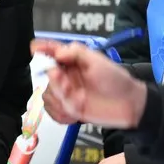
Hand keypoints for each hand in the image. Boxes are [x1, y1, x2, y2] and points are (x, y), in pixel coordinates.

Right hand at [31, 41, 147, 127]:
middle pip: (47, 78)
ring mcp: (67, 94)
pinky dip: (60, 114)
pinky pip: (52, 112)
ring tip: (76, 102)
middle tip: (68, 87)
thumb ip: (76, 53)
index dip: (42, 48)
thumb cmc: (116, 79)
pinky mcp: (69, 110)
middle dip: (56, 84)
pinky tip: (73, 115)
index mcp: (72, 61)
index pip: (52, 52)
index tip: (34, 48)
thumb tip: (57, 52)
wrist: (129, 105)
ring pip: (48, 96)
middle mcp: (67, 76)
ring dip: (60, 101)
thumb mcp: (98, 61)